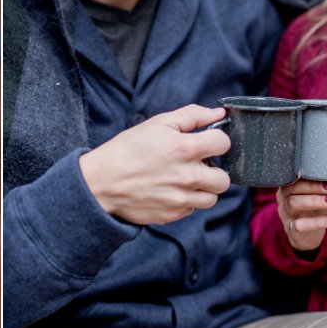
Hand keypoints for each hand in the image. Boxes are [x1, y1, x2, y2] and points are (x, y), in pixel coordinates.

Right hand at [78, 104, 230, 225]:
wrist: (102, 181)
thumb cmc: (128, 149)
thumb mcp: (158, 123)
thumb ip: (192, 115)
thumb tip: (218, 112)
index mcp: (185, 149)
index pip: (223, 144)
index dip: (216, 139)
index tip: (207, 141)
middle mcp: (188, 177)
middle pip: (224, 179)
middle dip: (214, 169)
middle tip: (196, 164)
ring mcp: (181, 199)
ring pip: (212, 198)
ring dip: (203, 188)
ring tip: (183, 177)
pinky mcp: (174, 215)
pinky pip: (192, 209)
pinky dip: (186, 200)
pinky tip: (170, 189)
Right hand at [275, 179, 326, 252]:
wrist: (308, 236)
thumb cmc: (315, 210)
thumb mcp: (320, 197)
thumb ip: (325, 189)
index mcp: (289, 185)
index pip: (295, 176)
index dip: (311, 177)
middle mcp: (283, 197)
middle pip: (292, 187)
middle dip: (313, 187)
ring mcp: (285, 213)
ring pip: (293, 203)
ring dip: (315, 202)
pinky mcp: (290, 229)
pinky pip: (300, 225)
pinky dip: (318, 222)